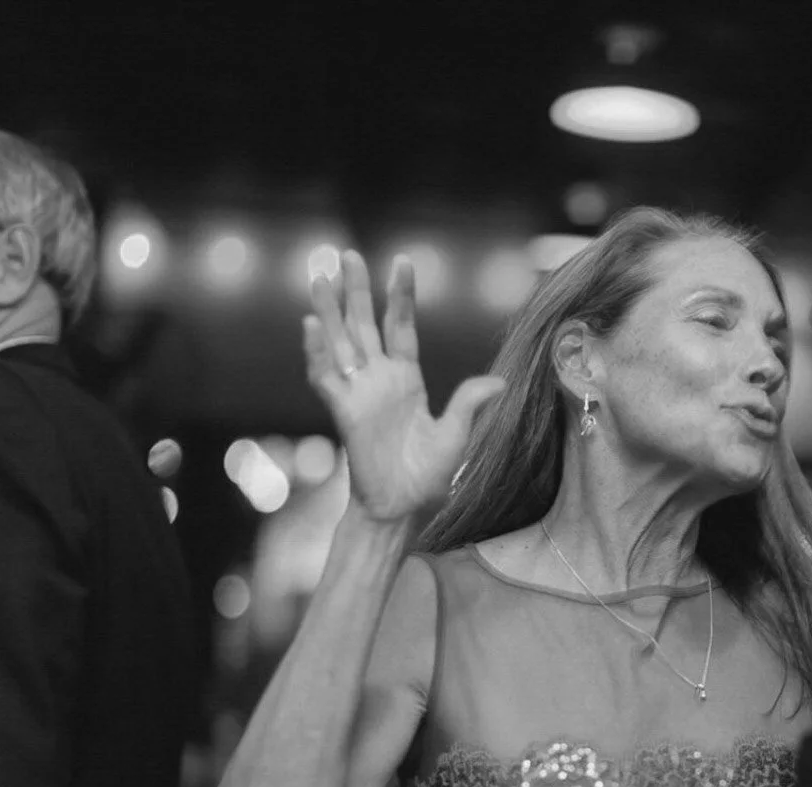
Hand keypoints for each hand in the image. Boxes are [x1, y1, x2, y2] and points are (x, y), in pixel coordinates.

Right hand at [304, 250, 504, 522]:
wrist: (402, 507)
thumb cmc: (428, 476)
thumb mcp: (456, 436)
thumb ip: (470, 405)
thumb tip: (500, 382)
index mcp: (406, 380)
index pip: (400, 327)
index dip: (399, 296)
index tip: (402, 262)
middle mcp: (378, 380)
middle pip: (363, 325)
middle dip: (355, 290)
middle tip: (346, 254)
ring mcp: (358, 393)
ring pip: (339, 343)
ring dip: (328, 311)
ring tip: (319, 277)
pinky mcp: (342, 412)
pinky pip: (325, 377)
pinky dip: (317, 351)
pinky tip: (312, 325)